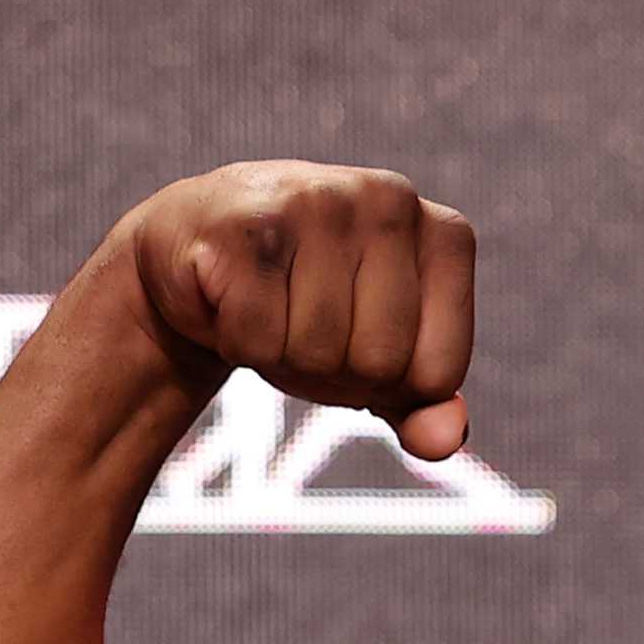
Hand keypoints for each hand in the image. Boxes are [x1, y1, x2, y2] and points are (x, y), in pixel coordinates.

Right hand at [105, 162, 478, 458]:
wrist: (197, 255)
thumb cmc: (302, 306)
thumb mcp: (377, 358)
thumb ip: (422, 405)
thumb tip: (444, 442)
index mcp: (446, 235)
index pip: (439, 374)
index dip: (387, 387)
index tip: (356, 344)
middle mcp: (391, 201)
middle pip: (380, 365)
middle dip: (333, 374)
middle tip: (301, 327)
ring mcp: (317, 200)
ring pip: (318, 353)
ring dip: (281, 358)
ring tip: (267, 310)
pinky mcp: (244, 223)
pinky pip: (259, 341)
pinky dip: (238, 344)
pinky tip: (230, 299)